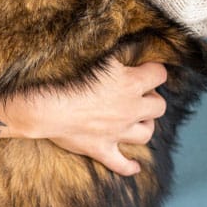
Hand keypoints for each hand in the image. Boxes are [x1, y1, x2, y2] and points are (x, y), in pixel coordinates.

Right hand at [0, 59, 167, 176]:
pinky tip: (134, 166)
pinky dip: (129, 166)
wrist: (48, 106)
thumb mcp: (96, 54)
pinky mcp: (103, 149)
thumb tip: (122, 40)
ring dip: (145, 125)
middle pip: (158, 106)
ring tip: (138, 119)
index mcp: (131, 84)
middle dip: (152, 98)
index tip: (146, 67)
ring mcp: (118, 132)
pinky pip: (122, 164)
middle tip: (139, 93)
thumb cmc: (69, 74)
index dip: (154, 70)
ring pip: (146, 134)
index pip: (159, 74)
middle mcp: (131, 110)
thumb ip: (113, 50)